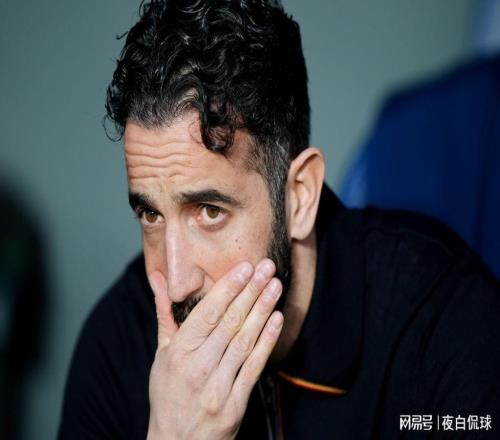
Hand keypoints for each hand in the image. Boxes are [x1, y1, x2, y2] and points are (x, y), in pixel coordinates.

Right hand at [147, 259, 283, 439]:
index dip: (228, 288)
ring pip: (244, 341)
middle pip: (229, 323)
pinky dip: (267, 342)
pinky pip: (254, 367)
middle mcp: (197, 368)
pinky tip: (277, 319)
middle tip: (266, 268)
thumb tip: (158, 277)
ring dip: (263, 310)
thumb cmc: (167, 393)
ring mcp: (217, 387)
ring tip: (275, 287)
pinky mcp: (235, 404)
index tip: (245, 267)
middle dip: (250, 291)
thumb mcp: (161, 353)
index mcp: (177, 353)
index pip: (206, 313)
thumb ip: (165, 313)